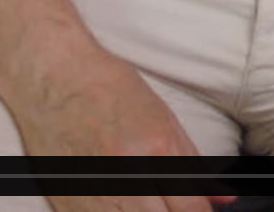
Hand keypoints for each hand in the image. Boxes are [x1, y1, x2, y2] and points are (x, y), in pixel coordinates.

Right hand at [8, 54, 235, 211]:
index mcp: (153, 151)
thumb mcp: (162, 118)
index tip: (197, 210)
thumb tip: (223, 201)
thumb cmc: (107, 88)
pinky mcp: (67, 205)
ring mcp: (91, 196)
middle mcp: (122, 177)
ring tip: (145, 198)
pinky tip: (122, 201)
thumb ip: (193, 167)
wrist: (50, 75)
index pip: (190, 210)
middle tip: (172, 204)